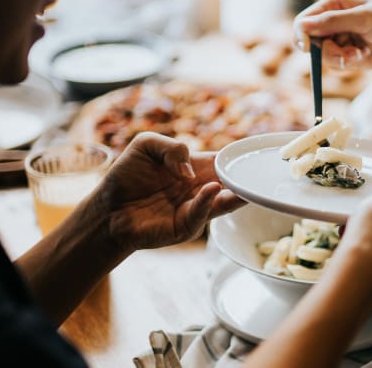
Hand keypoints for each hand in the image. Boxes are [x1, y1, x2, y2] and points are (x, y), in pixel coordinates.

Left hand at [94, 132, 244, 251]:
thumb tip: (190, 171)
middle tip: (265, 171)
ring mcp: (195, 209)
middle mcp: (200, 189)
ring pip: (224, 201)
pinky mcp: (185, 227)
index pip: (224, 162)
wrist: (107, 209)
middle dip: (246, 178)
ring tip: (247, 184)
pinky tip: (211, 190)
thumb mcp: (146, 145)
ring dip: (237, 193)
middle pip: (231, 182)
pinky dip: (207, 202)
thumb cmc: (126, 177)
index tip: (259, 152)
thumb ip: (173, 148)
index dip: (239, 158)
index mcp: (195, 168)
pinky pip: (201, 215)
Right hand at [294, 0, 371, 69]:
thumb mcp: (364, 18)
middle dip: (326, 51)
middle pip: (312, 41)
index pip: (305, 20)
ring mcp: (340, 38)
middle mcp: (333, 20)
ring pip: (323, 56)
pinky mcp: (348, 54)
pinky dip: (348, 63)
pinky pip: (336, 64)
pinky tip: (364, 55)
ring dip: (339, 58)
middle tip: (344, 55)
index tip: (307, 48)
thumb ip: (333, 21)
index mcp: (334, 4)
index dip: (302, 34)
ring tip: (359, 54)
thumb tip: (303, 25)